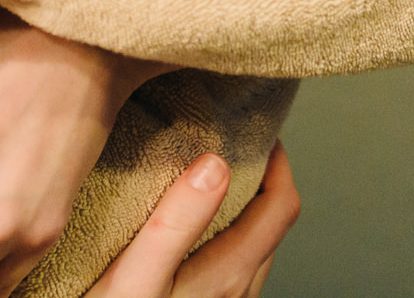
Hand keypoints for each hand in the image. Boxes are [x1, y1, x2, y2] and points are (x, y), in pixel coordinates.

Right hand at [86, 143, 299, 297]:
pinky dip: (226, 241)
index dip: (279, 166)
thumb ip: (175, 223)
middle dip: (262, 183)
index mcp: (227, 279)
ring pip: (254, 253)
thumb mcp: (133, 279)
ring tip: (211, 181)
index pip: (281, 209)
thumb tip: (215, 164)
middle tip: (236, 146)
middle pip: (272, 228)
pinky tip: (191, 234)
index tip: (259, 133)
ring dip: (246, 213)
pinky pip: (231, 273)